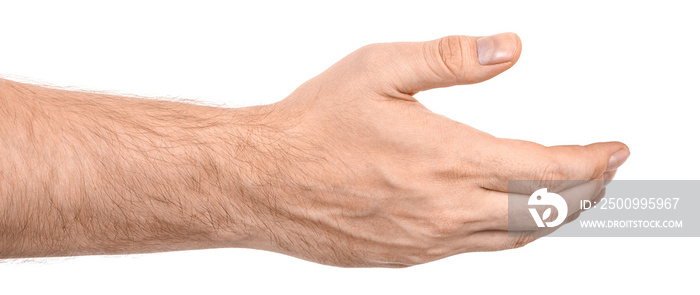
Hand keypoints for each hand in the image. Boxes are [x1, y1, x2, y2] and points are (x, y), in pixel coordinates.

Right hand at [240, 33, 629, 266]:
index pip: (548, 170)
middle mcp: (446, 209)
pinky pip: (473, 250)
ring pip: (513, 237)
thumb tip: (510, 48)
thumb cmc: (315, 124)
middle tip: (600, 173)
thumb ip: (451, 58)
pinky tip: (500, 214)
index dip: (592, 162)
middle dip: (584, 192)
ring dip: (549, 216)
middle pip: (543, 212)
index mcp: (448, 160)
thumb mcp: (381, 69)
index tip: (615, 151)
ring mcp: (427, 241)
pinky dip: (504, 231)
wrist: (262, 181)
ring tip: (565, 197)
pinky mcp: (407, 257)